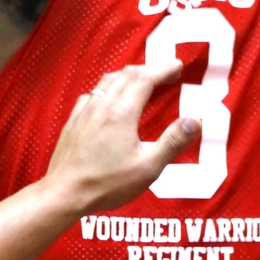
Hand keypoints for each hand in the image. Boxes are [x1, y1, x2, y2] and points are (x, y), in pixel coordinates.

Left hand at [46, 61, 200, 212]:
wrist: (64, 193)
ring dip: (128, 75)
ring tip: (142, 79)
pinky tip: (108, 98)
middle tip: (166, 71)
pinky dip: (108, 87)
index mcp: (122, 113)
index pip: (145, 79)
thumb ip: (172, 142)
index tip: (178, 66)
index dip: (163, 69)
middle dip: (149, 69)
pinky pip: (92, 94)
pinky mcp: (73, 121)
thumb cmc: (107, 184)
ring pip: (108, 81)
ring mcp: (84, 111)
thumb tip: (195, 120)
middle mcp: (102, 105)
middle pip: (127, 74)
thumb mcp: (148, 168)